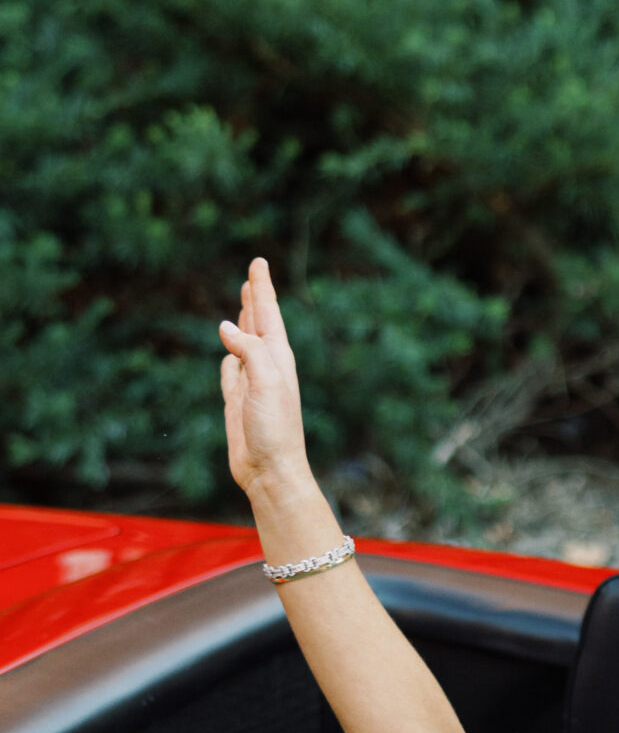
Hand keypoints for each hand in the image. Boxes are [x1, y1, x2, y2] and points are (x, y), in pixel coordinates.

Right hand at [218, 258, 311, 497]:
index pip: (268, 313)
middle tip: (252, 275)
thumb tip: (227, 327)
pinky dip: (229, 359)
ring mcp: (252, 385)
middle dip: (254, 299)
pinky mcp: (237, 402)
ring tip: (242, 307)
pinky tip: (229, 353)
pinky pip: (231, 373)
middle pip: (258, 324)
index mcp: (278, 358)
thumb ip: (249, 350)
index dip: (262, 287)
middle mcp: (267, 368)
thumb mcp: (265, 382)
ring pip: (244, 344)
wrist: (270, 471)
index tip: (259, 262)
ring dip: (242, 324)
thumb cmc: (274, 429)